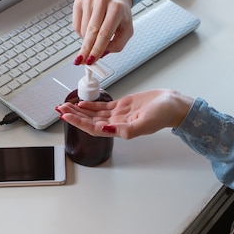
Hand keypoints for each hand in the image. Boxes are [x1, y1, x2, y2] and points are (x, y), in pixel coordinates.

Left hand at [55, 89, 193, 138]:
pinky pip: (102, 107)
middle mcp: (116, 124)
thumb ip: (125, 130)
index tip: (66, 117)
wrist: (173, 104)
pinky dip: (91, 105)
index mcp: (120, 130)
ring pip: (94, 114)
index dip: (78, 123)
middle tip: (60, 109)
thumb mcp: (144, 123)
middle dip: (74, 116)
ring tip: (66, 106)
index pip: (93, 128)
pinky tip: (82, 103)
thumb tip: (105, 129)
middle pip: (90, 121)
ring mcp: (118, 115)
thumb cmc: (163, 114)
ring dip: (79, 111)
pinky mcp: (122, 106)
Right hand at [72, 0, 133, 64]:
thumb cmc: (120, 14)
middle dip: (87, 49)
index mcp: (117, 8)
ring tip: (96, 36)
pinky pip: (76, 25)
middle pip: (91, 31)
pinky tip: (89, 29)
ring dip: (87, 41)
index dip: (97, 48)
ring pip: (83, 30)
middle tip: (83, 61)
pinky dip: (81, 33)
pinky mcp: (79, 0)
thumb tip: (101, 53)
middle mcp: (102, 0)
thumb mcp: (126, 30)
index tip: (92, 59)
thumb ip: (117, 45)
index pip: (105, 33)